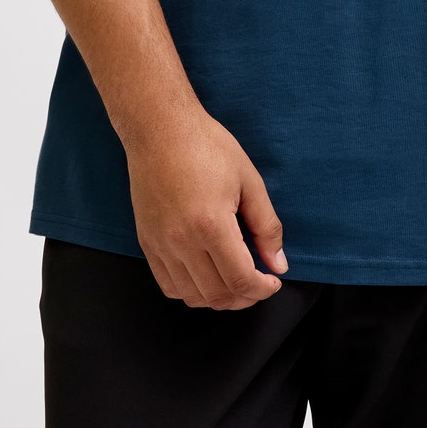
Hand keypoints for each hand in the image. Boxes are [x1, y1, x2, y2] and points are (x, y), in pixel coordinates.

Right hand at [125, 104, 288, 308]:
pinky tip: (207, 276)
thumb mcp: (249, 180)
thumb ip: (266, 226)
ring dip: (219, 298)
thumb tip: (279, 264)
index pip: (240, 280)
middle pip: (218, 295)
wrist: (160, 129)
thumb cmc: (207, 146)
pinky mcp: (146, 242)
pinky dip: (191, 291)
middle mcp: (182, 241)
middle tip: (259, 283)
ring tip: (235, 282)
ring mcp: (160, 244)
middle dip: (245, 297)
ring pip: (192, 296)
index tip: (274, 280)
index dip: (263, 289)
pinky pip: (169, 285)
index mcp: (211, 224)